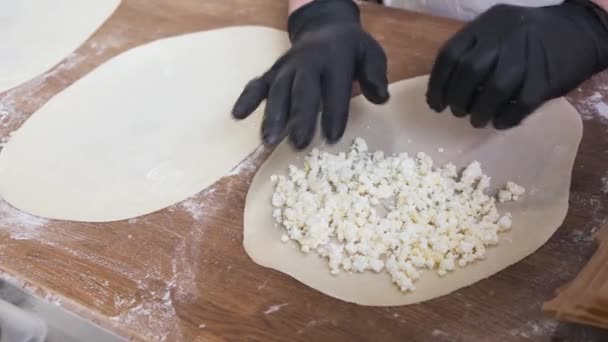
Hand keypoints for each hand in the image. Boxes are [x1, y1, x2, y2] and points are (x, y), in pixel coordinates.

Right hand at [232, 0, 388, 148]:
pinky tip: (237, 116)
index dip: (333, 113)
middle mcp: (308, 62)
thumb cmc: (351, 49)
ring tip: (268, 140)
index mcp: (335, 59)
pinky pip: (257, 84)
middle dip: (299, 118)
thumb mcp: (371, 54)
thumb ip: (376, 76)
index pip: (335, 89)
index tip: (331, 138)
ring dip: (272, 116)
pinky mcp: (273, 72)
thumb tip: (381, 98)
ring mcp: (287, 67)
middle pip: (302, 91)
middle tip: (298, 143)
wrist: (324, 26)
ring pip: (277, 91)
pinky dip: (247, 98)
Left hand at [427, 1, 607, 128]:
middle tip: (457, 112)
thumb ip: (474, 51)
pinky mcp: (545, 80)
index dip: (437, 84)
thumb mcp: (499, 30)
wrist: (582, 31)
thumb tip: (446, 89)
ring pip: (493, 90)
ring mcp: (526, 58)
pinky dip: (505, 119)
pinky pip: (519, 106)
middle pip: (468, 72)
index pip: (449, 55)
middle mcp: (504, 38)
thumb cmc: (532, 37)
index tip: (435, 104)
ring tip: (477, 120)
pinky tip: (499, 122)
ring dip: (479, 112)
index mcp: (486, 25)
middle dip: (456, 99)